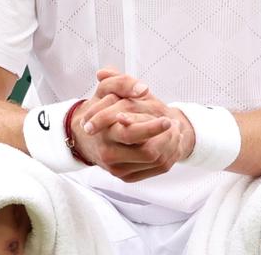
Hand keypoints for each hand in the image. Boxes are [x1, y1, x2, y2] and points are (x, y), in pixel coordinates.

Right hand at [67, 69, 194, 182]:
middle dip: (168, 138)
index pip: (132, 134)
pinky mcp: (126, 177)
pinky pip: (155, 170)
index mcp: (104, 132)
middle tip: (174, 123)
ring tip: (175, 129)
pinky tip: (169, 141)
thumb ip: (122, 83)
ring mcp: (118, 169)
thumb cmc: (100, 110)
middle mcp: (109, 154)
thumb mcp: (106, 90)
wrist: (86, 137)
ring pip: (155, 162)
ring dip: (171, 145)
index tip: (167, 118)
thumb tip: (142, 89)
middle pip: (148, 153)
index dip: (153, 128)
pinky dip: (168, 155)